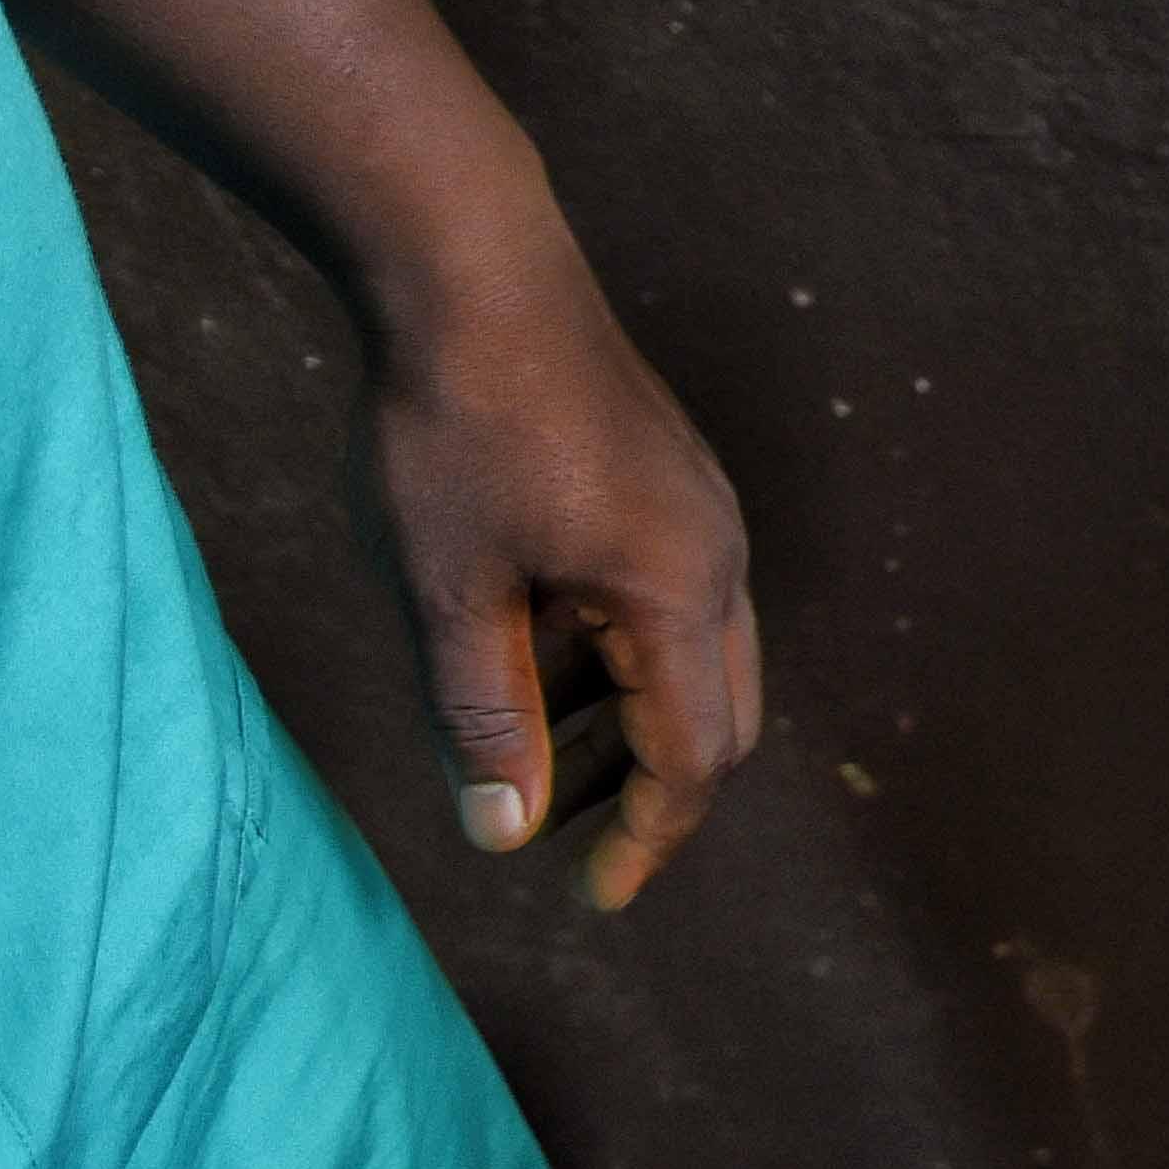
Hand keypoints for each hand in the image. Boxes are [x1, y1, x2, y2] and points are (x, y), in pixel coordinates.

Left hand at [360, 236, 761, 911]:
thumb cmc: (454, 430)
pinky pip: (668, 596)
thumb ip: (481, 717)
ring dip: (623, 719)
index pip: (692, 757)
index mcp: (681, 592)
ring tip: (521, 749)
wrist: (474, 268)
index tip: (590, 900)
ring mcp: (701, 510)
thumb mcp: (449, 591)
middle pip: (720, 713)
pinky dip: (613, 654)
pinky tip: (524, 645)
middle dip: (647, 788)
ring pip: (692, 653)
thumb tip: (503, 832)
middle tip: (556, 836)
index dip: (646, 840)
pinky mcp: (668, 479)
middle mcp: (719, 555)